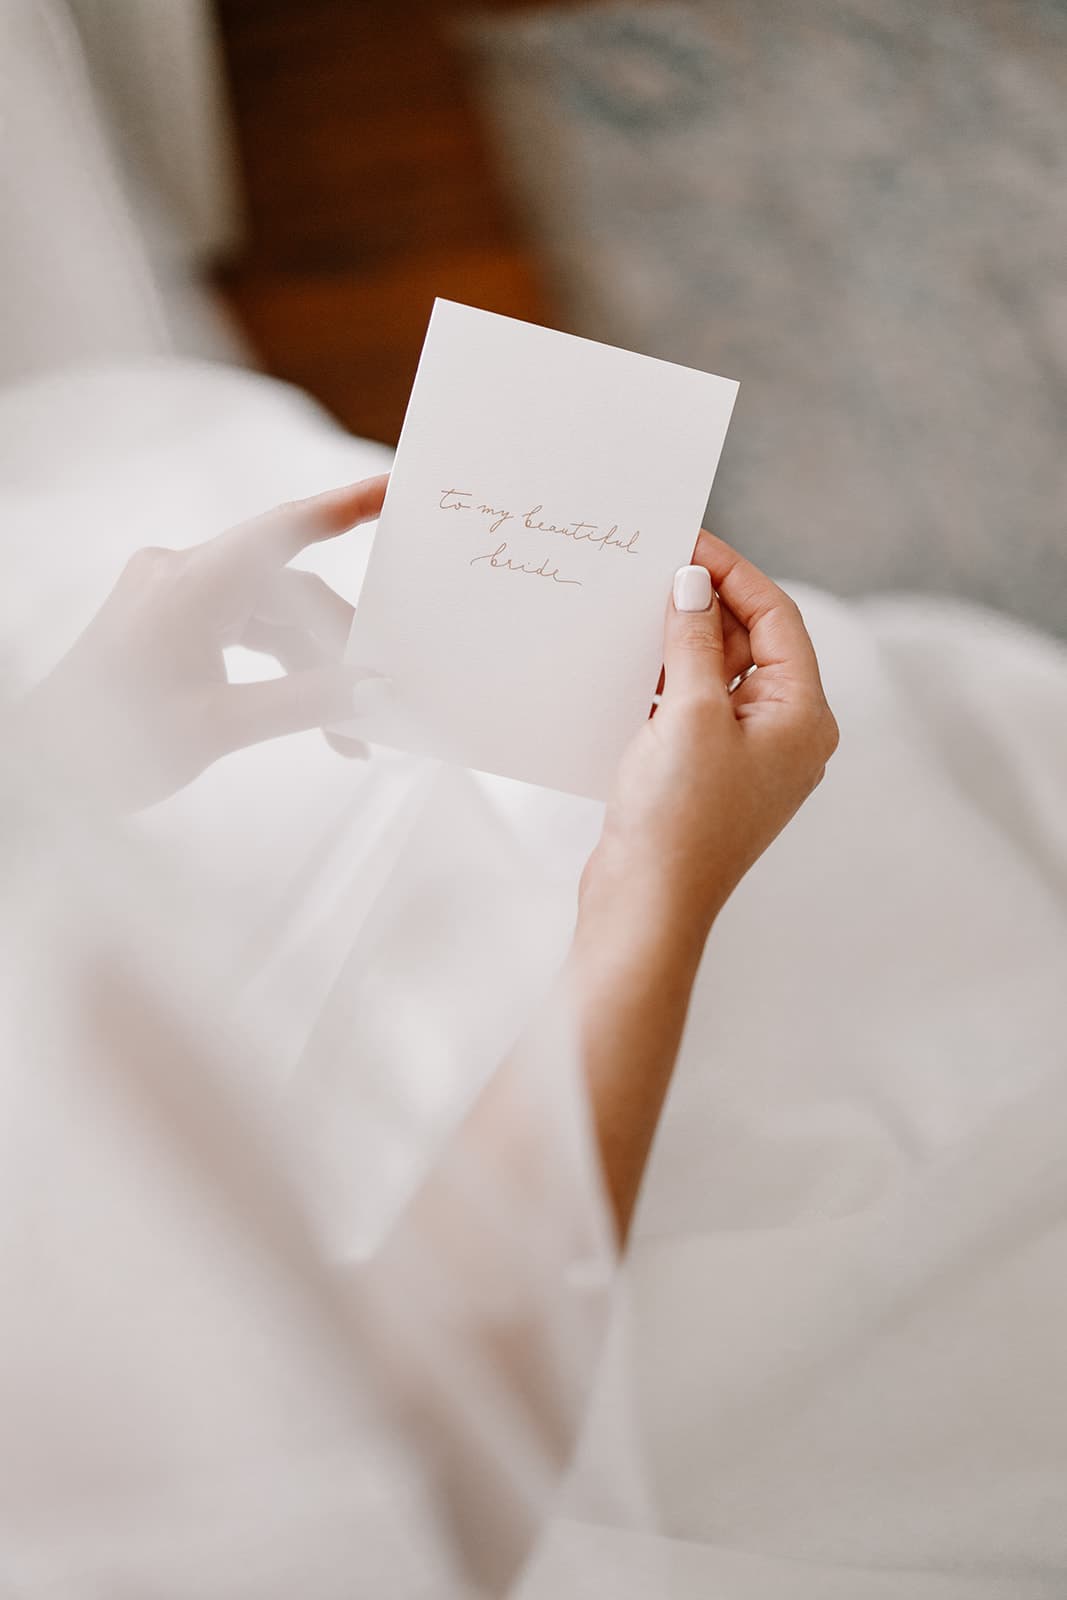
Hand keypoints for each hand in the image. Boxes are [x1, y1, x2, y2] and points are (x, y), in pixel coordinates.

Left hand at [21, 476, 388, 809]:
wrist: (43, 765)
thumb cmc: (110, 743)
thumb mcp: (219, 727)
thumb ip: (305, 702)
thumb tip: (372, 689)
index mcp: (193, 584)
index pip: (285, 529)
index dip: (345, 506)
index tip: (393, 488)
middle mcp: (183, 575)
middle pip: (288, 591)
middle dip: (336, 646)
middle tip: (376, 700)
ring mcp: (174, 597)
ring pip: (270, 617)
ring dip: (310, 667)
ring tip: (345, 733)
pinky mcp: (170, 622)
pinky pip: (243, 630)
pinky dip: (278, 668)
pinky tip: (308, 711)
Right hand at [580, 530, 838, 961]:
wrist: (646, 907)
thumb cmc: (677, 819)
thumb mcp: (687, 713)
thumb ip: (694, 640)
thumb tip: (694, 582)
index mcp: (802, 717)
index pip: (777, 619)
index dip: (732, 573)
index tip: (687, 541)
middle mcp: (784, 735)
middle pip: (750, 644)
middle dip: (704, 605)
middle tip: (653, 568)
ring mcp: (745, 758)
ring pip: (716, 675)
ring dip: (679, 643)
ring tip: (633, 610)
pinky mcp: (706, 776)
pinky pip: (691, 708)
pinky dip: (664, 682)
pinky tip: (626, 665)